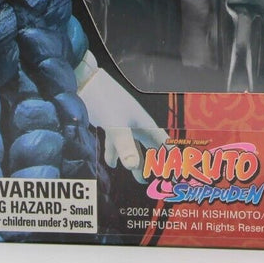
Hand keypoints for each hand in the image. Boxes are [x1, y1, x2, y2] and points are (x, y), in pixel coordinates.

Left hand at [77, 57, 167, 177]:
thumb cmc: (106, 100)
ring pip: (134, 147)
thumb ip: (125, 146)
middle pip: (150, 148)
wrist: (88, 81)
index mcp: (145, 125)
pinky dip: (116, 155)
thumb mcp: (116, 125)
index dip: (171, 159)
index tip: (176, 175)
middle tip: (158, 181)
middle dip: (154, 164)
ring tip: (139, 178)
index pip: (164, 144)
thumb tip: (132, 166)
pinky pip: (117, 143)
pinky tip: (112, 164)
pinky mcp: (111, 123)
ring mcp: (125, 124)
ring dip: (136, 162)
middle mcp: (137, 125)